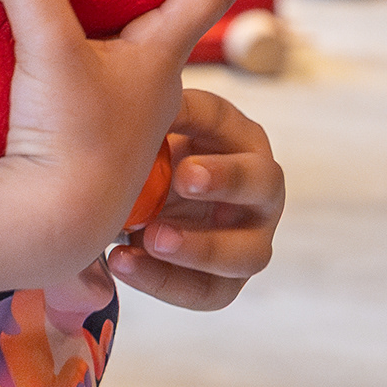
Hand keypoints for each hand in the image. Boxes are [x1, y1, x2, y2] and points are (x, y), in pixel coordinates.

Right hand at [0, 0, 246, 274]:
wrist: (46, 225)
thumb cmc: (66, 144)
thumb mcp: (47, 51)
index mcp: (166, 53)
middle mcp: (156, 77)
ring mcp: (122, 104)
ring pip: (126, 32)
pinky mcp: (86, 125)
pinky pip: (86, 62)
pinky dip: (64, 36)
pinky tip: (19, 35)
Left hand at [108, 85, 282, 312]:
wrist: (126, 208)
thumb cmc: (139, 160)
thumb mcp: (138, 134)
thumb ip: (141, 114)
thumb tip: (127, 95)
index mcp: (235, 137)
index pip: (223, 120)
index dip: (199, 120)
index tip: (171, 141)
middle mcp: (256, 187)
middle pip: (264, 183)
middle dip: (225, 181)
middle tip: (181, 180)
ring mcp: (248, 237)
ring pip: (250, 253)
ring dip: (201, 248)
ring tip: (149, 238)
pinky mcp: (226, 279)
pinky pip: (210, 292)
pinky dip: (168, 282)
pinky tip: (123, 262)